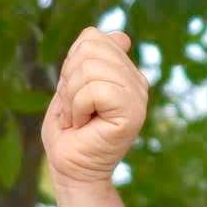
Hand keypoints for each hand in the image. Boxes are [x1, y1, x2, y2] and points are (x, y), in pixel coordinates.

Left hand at [44, 28, 149, 189]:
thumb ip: (90, 59)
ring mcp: (138, 96)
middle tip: (76, 109)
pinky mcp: (133, 113)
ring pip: (90, 68)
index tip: (75, 94)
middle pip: (90, 48)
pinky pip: (95, 90)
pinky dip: (78, 107)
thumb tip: (122, 37)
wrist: (71, 169)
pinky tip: (85, 125)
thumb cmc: (68, 133)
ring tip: (81, 118)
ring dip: (73, 97)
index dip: (71, 64)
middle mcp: (136, 81)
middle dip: (70, 80)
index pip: (93, 37)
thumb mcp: (72, 85)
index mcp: (124, 71)